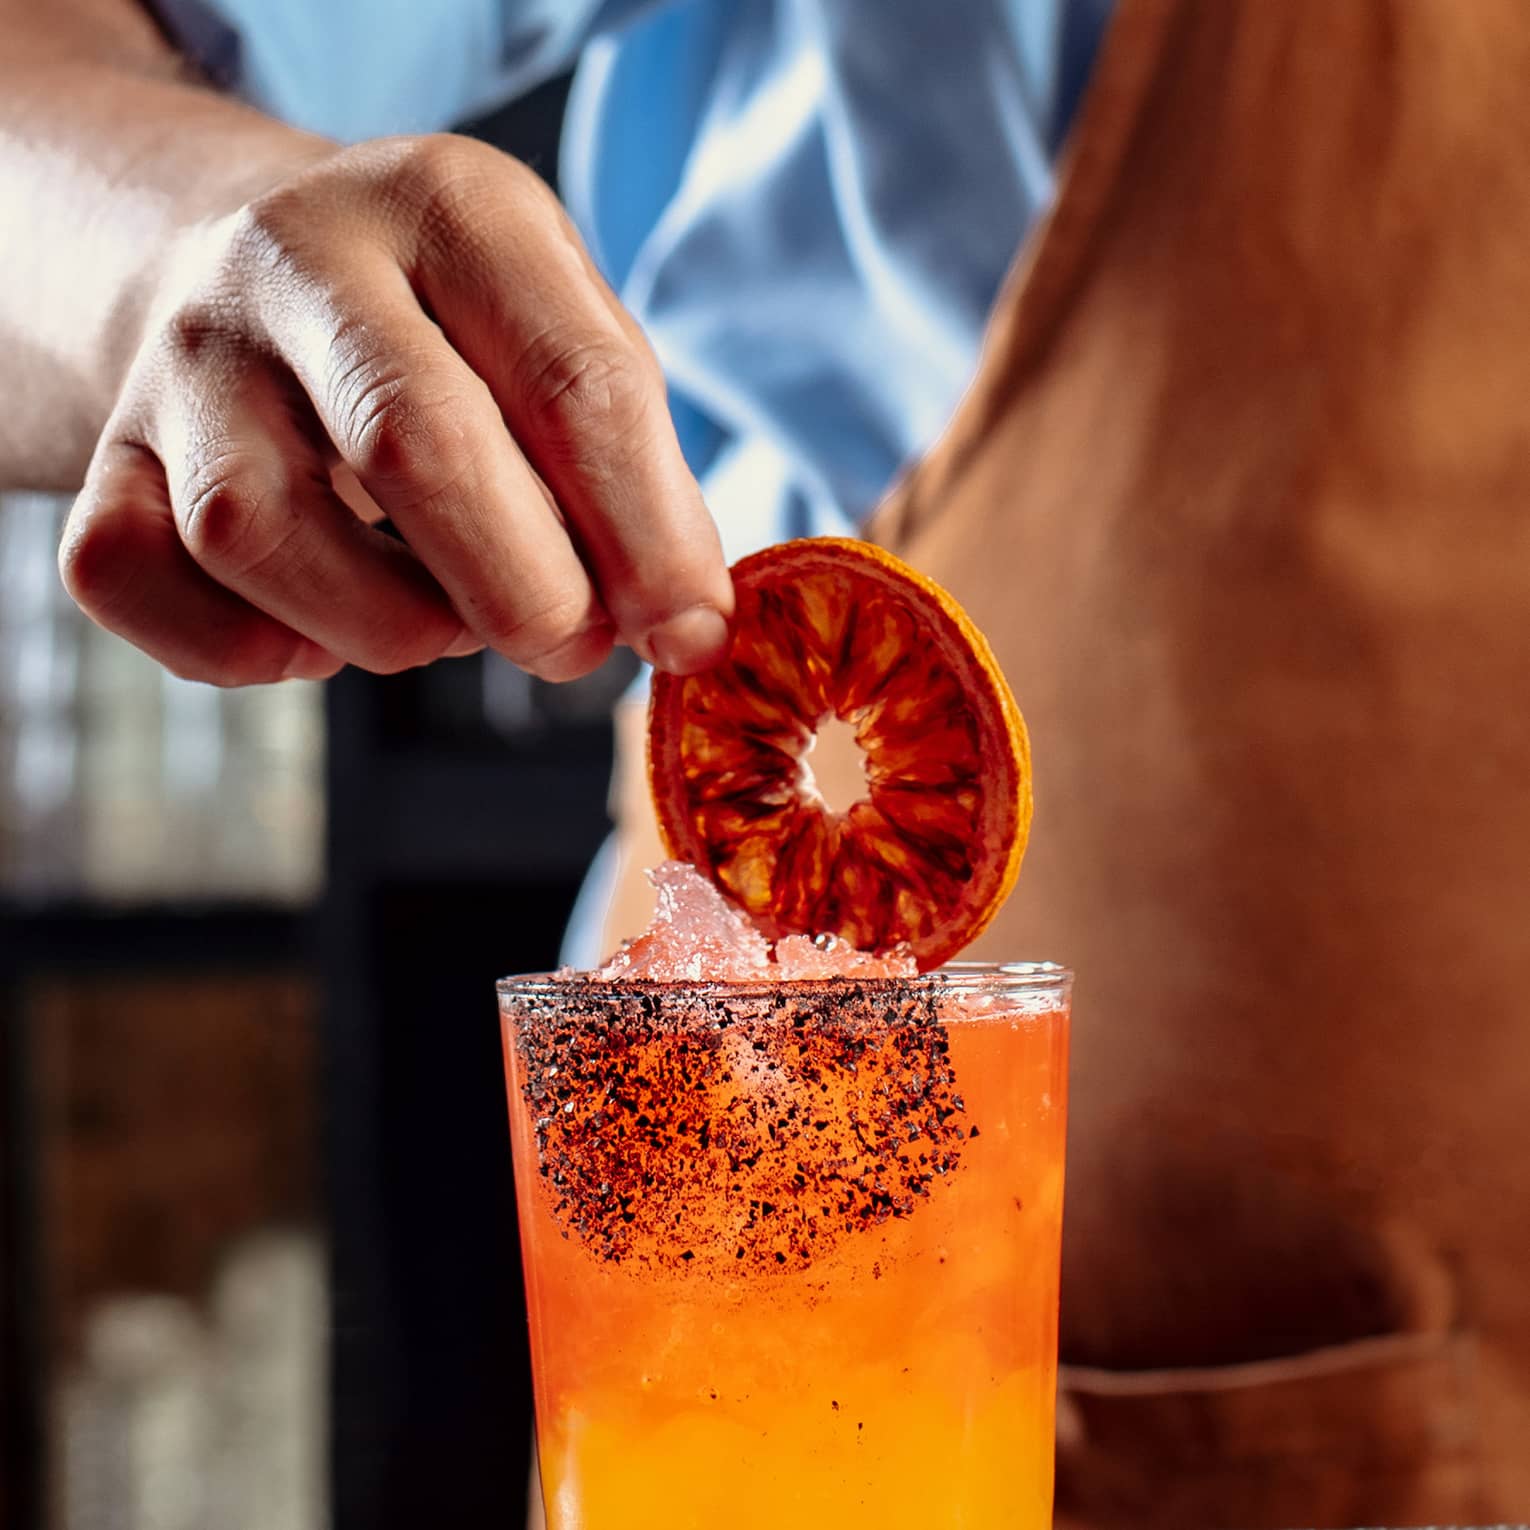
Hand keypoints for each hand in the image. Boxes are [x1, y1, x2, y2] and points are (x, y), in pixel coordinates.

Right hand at [58, 135, 733, 684]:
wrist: (252, 274)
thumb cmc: (449, 333)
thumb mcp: (564, 336)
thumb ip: (638, 469)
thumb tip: (683, 626)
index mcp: (452, 207)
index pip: (574, 383)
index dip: (647, 539)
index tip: (686, 632)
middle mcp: (299, 260)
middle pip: (417, 446)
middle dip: (527, 594)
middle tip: (572, 643)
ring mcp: (184, 356)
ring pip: (260, 534)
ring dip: (390, 628)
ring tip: (443, 610)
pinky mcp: (107, 454)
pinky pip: (145, 581)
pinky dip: (248, 647)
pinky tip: (318, 624)